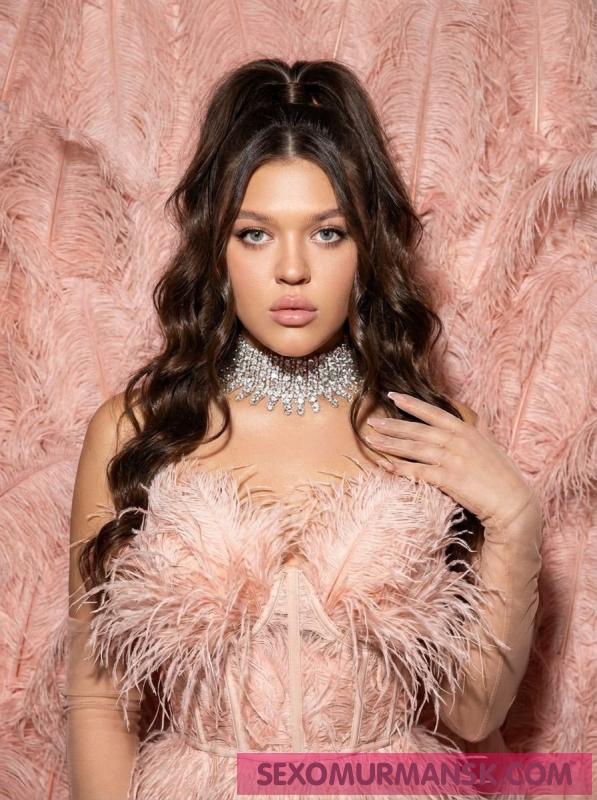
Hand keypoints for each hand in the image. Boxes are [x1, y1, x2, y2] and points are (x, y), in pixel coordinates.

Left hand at [365, 392, 539, 529]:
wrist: (513, 502)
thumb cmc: (502, 475)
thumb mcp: (490, 445)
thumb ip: (478, 429)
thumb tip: (476, 416)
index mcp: (465, 429)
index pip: (433, 412)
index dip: (411, 403)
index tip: (392, 395)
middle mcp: (456, 440)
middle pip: (417, 430)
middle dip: (392, 425)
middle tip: (372, 421)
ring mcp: (451, 459)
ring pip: (413, 448)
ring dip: (389, 444)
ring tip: (371, 440)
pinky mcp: (448, 478)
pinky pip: (417, 471)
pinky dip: (398, 468)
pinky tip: (383, 465)